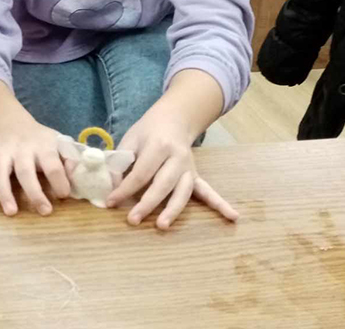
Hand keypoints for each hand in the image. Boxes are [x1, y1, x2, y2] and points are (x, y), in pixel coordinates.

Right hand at [0, 114, 70, 215]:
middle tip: (44, 211)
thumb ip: (70, 158)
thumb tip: (78, 176)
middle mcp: (20, 148)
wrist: (9, 120)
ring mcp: (1, 151)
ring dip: (4, 192)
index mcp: (42, 145)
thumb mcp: (58, 142)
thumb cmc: (39, 139)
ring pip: (0, 172)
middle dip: (34, 192)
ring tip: (11, 212)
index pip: (52, 163)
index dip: (59, 180)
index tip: (64, 195)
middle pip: (25, 171)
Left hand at [106, 107, 237, 229]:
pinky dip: (220, 204)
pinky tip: (233, 217)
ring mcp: (189, 168)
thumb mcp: (131, 139)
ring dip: (173, 210)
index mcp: (159, 145)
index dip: (125, 188)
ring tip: (162, 226)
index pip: (141, 172)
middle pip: (162, 185)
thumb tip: (112, 185)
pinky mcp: (195, 175)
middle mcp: (177, 158)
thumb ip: (122, 161)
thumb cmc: (148, 131)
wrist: (174, 119)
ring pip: (182, 192)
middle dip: (147, 204)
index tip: (111, 202)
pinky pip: (208, 191)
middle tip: (132, 220)